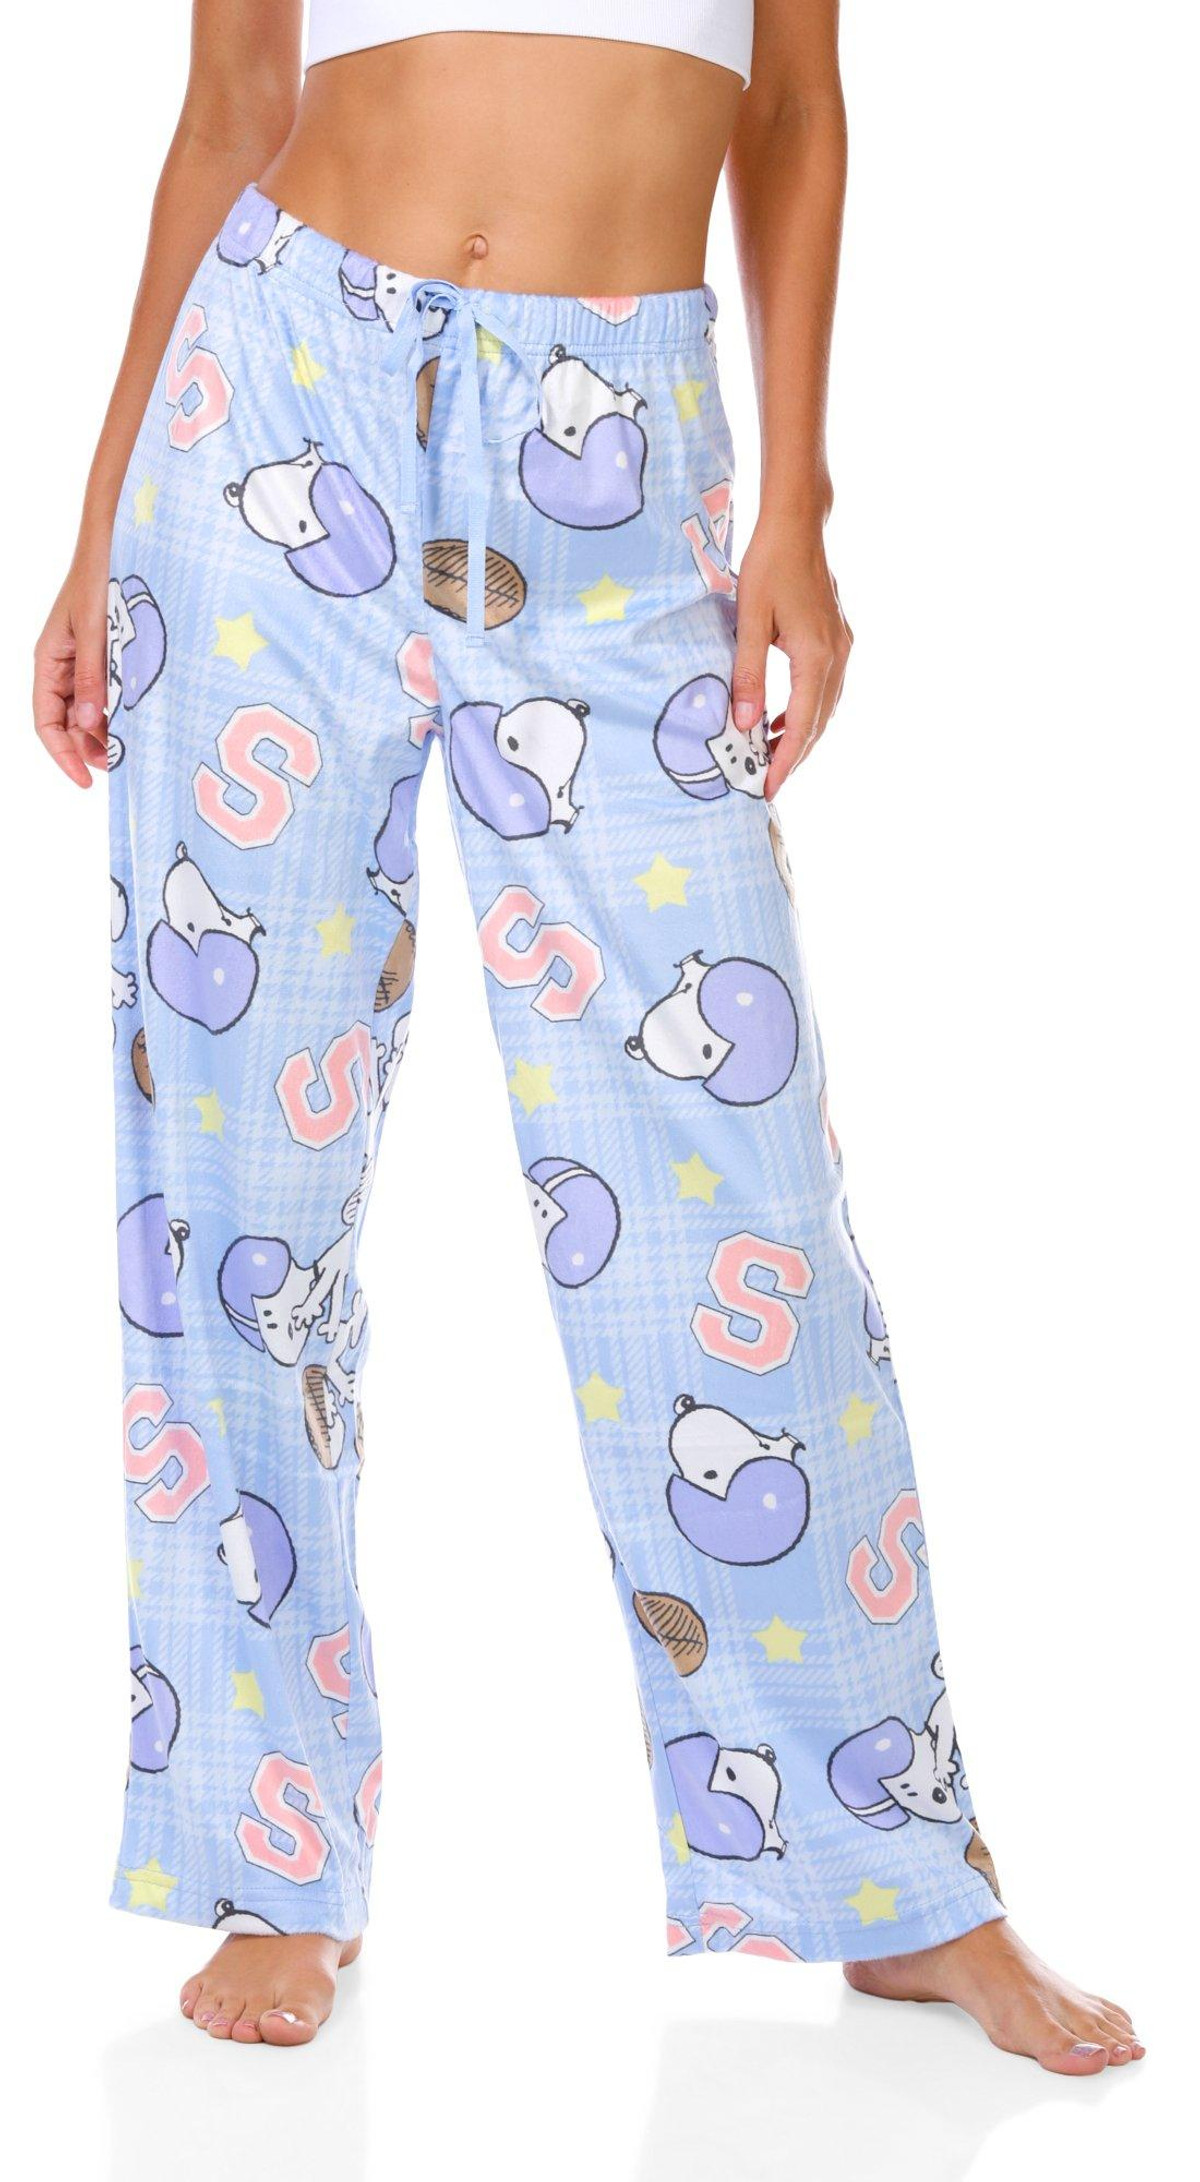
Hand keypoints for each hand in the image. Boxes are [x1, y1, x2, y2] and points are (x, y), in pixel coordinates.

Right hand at [33, 534, 112, 788]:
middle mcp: (65, 664)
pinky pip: (111, 691)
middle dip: (92, 747)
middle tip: (124, 763)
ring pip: (91, 710)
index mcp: (50, 660)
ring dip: (110, 730)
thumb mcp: (96, 631)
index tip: (88, 781)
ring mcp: (87, 659)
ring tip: (137, 743)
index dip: (64, 755)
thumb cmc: (101, 574)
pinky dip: (123, 708)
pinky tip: (144, 717)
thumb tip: (88, 726)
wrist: (120, 536)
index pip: (46, 722)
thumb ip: (92, 678)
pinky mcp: (111, 653)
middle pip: (69, 723)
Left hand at [731, 516, 852, 798]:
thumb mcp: (749, 620)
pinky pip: (825, 688)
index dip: (785, 760)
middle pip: (819, 723)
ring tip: (770, 756)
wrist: (797, 525)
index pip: (802, 724)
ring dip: (801, 734)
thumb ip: (748, 674)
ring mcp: (842, 647)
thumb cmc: (769, 565)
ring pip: (826, 708)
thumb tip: (745, 723)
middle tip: (766, 782)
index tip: (766, 787)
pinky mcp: (838, 638)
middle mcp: (838, 656)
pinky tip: (781, 719)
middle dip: (794, 756)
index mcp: (817, 656)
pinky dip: (806, 710)